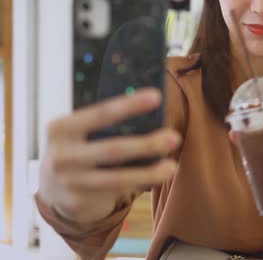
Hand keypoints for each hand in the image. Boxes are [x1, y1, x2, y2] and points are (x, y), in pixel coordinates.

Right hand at [38, 88, 180, 222]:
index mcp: (61, 128)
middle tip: (174, 137)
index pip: (100, 113)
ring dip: (149, 173)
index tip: (157, 96)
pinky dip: (140, 183)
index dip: (129, 105)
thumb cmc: (79, 149)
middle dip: (146, 144)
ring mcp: (69, 181)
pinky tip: (159, 176)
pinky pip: (116, 191)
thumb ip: (103, 125)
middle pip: (112, 149)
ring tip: (172, 167)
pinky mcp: (79, 201)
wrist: (52, 189)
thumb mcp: (80, 133)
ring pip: (117, 177)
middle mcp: (61, 155)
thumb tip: (151, 113)